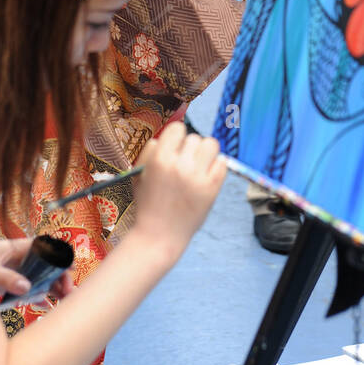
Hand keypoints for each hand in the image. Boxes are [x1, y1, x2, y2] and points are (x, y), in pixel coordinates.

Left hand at [0, 238, 73, 301]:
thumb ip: (6, 278)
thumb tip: (26, 286)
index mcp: (17, 248)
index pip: (44, 248)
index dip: (59, 256)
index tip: (70, 268)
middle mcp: (20, 259)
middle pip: (47, 265)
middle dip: (60, 277)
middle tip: (69, 292)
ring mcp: (17, 271)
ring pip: (41, 278)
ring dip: (53, 287)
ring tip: (65, 300)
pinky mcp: (11, 283)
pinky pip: (30, 289)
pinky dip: (39, 296)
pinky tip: (48, 305)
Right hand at [131, 120, 226, 260]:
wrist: (159, 236)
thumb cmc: (147, 204)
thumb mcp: (140, 174)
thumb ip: (151, 151)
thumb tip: (168, 136)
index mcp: (160, 159)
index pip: (177, 128)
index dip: (176, 137)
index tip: (175, 147)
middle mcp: (180, 165)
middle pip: (195, 138)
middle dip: (190, 148)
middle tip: (185, 163)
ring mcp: (198, 177)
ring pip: (211, 145)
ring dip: (206, 152)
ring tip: (199, 165)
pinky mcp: (212, 189)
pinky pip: (223, 163)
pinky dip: (217, 165)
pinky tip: (207, 174)